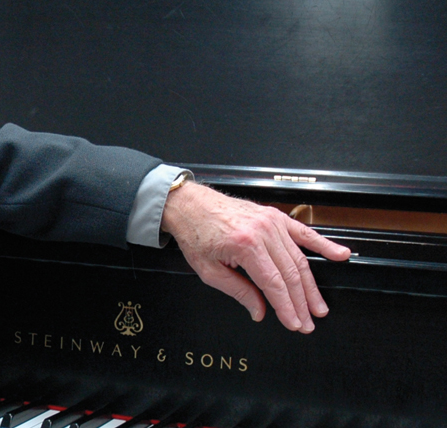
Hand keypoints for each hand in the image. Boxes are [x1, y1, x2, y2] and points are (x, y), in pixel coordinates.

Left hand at [160, 182, 351, 331]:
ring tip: (318, 306)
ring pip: (299, 259)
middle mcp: (262, 232)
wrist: (190, 205)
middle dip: (301, 303)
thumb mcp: (208, 270)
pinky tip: (340, 255)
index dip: (286, 308)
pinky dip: (323, 244)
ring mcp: (271, 222)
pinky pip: (304, 232)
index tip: (294, 324)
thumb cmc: (195, 234)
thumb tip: (260, 311)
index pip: (274, 284)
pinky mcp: (275, 216)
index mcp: (245, 246)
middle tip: (308, 322)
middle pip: (291, 274)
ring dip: (311, 286)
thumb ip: (238, 291)